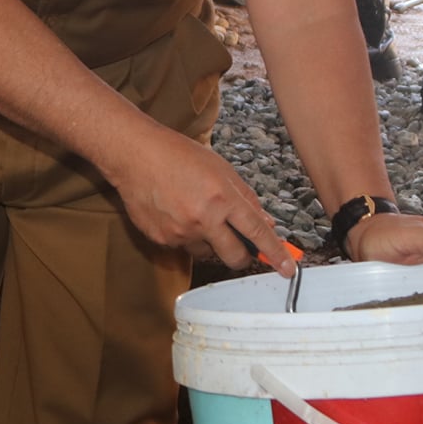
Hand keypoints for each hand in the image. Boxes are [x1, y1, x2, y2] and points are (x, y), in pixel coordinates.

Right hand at [109, 128, 297, 276]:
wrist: (134, 156)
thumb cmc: (177, 155)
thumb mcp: (220, 169)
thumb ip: (245, 198)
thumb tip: (265, 223)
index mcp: (222, 197)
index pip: (257, 233)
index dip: (275, 253)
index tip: (287, 268)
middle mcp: (203, 219)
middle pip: (234, 256)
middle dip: (242, 255)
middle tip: (238, 243)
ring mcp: (180, 232)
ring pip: (207, 252)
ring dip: (209, 241)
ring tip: (193, 213)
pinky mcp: (161, 240)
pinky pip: (183, 247)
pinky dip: (185, 235)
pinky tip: (174, 212)